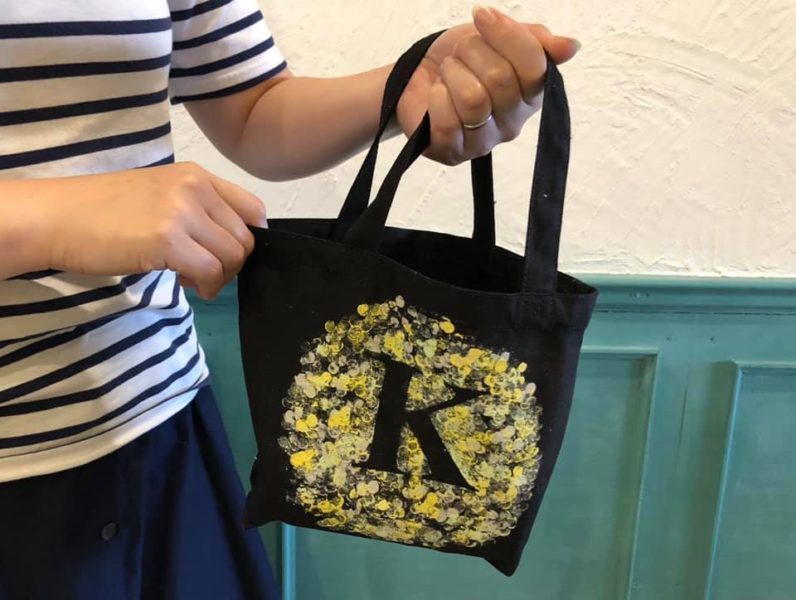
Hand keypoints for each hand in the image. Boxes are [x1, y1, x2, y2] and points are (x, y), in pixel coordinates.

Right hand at [43, 162, 265, 298]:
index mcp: (196, 175)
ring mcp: (182, 211)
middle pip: (246, 238)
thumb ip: (200, 210)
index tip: (227, 255)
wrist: (58, 216)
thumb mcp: (161, 195)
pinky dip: (205, 286)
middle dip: (232, 264)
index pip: (254, 209)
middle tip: (203, 271)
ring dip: (219, 277)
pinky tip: (184, 282)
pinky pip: (211, 271)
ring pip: (233, 257)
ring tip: (190, 276)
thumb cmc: (104, 211)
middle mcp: (195, 187)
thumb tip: (234, 244)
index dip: (248, 239)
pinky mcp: (167, 239)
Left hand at [396, 5, 579, 164]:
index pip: (535, 67)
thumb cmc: (463, 60)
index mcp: (531, 95)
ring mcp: (483, 142)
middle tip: (460, 52)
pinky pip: (449, 123)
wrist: (418, 77)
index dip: (507, 36)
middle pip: (500, 80)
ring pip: (473, 100)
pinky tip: (436, 93)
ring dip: (453, 73)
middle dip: (473, 52)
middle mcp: (512, 123)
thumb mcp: (498, 38)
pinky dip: (437, 98)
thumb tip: (571, 47)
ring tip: (448, 71)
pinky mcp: (453, 153)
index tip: (482, 16)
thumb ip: (535, 41)